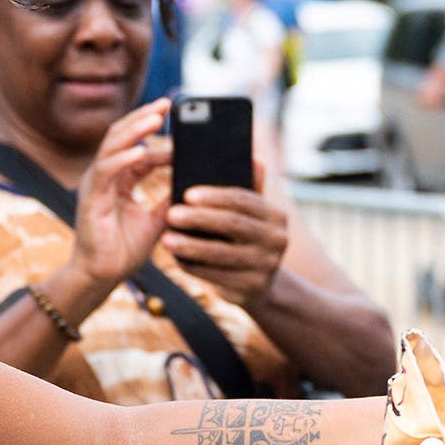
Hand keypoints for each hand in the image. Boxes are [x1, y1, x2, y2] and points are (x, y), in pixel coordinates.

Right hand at [70, 100, 171, 288]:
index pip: (136, 144)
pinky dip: (124, 159)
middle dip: (144, 117)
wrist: (102, 276)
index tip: (177, 117)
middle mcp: (105, 175)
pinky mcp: (91, 199)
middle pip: (122, 135)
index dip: (155, 130)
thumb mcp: (157, 219)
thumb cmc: (124, 249)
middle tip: (168, 103)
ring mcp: (96, 184)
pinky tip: (142, 151)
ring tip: (157, 118)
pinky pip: (106, 171)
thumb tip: (195, 182)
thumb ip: (170, 198)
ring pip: (113, 146)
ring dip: (135, 130)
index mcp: (119, 177)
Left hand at [163, 163, 289, 305]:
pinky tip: (177, 260)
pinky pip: (218, 276)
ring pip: (223, 253)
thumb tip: (254, 157)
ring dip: (191, 246)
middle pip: (233, 225)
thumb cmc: (246, 240)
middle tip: (171, 214)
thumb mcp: (252, 215)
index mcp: (276, 216)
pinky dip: (195, 267)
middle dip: (200, 219)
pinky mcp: (254, 288)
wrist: (260, 284)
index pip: (244, 200)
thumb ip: (251, 188)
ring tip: (166, 240)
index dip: (215, 196)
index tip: (187, 194)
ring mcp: (268, 266)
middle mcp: (278, 240)